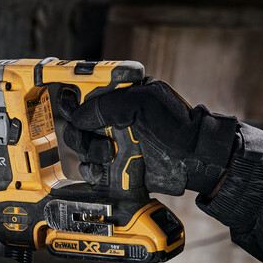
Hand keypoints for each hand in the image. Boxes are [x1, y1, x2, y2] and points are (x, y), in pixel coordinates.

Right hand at [59, 78, 237, 195]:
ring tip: (108, 155)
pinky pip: (87, 168)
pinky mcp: (112, 164)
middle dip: (80, 132)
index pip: (84, 91)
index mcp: (118, 95)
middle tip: (94, 138)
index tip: (69, 105)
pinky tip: (102, 170)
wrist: (193, 160)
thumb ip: (108, 104)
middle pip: (75, 122)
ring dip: (88, 152)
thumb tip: (78, 116)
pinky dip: (90, 170)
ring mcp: (110, 141)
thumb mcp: (144, 102)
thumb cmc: (177, 126)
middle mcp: (111, 118)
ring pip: (79, 146)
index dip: (72, 97)